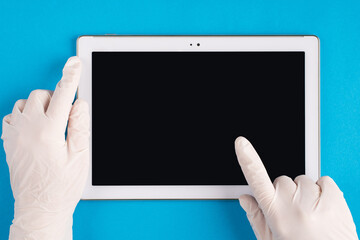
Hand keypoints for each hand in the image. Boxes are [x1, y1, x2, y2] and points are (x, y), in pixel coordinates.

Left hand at [1, 56, 89, 239]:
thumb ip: (80, 126)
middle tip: (67, 116)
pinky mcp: (8, 142)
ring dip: (40, 105)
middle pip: (41, 94)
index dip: (71, 77)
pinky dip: (25, 115)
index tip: (75, 63)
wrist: (38, 208)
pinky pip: (12, 115)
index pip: (62, 96)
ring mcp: (14, 135)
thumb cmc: (61, 187)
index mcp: (48, 132)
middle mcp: (27, 130)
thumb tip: (79, 104)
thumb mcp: (80, 157)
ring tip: (51, 123)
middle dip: (56, 98)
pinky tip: (35, 128)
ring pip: (25, 102)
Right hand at [235, 137, 357, 239]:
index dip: (248, 159)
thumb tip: (245, 198)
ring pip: (303, 180)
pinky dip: (324, 191)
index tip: (242, 143)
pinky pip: (324, 181)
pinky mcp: (336, 199)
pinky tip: (323, 208)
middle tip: (294, 213)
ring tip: (311, 215)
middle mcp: (294, 205)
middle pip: (283, 180)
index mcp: (275, 214)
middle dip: (286, 192)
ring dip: (306, 192)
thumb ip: (255, 217)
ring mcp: (315, 201)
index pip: (257, 179)